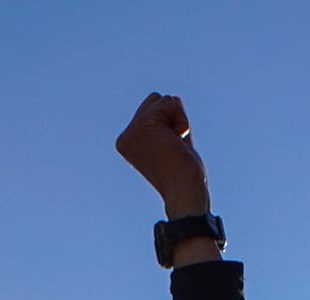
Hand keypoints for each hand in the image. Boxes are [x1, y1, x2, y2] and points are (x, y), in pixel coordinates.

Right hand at [117, 92, 210, 218]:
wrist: (184, 191)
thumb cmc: (184, 174)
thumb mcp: (174, 142)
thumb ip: (170, 121)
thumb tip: (173, 98)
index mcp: (127, 142)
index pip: (153, 110)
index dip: (171, 127)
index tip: (170, 152)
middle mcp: (125, 136)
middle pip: (156, 99)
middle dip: (173, 119)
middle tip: (174, 148)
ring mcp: (132, 130)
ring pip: (164, 100)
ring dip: (178, 121)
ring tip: (175, 146)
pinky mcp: (144, 124)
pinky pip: (171, 103)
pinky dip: (181, 121)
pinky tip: (176, 142)